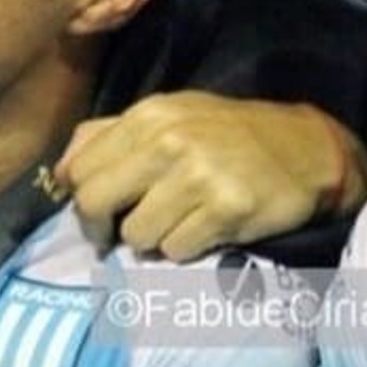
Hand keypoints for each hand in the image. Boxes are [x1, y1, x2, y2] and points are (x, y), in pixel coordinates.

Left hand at [58, 92, 366, 259]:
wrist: (305, 148)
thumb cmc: (227, 135)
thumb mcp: (168, 116)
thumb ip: (110, 135)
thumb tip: (61, 169)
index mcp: (147, 116)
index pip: (78, 170)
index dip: (81, 199)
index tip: (100, 213)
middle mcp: (168, 141)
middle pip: (95, 203)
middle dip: (102, 228)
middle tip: (121, 234)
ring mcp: (198, 176)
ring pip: (137, 235)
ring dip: (153, 240)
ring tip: (179, 223)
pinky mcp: (226, 210)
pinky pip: (176, 251)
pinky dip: (186, 248)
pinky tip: (206, 229)